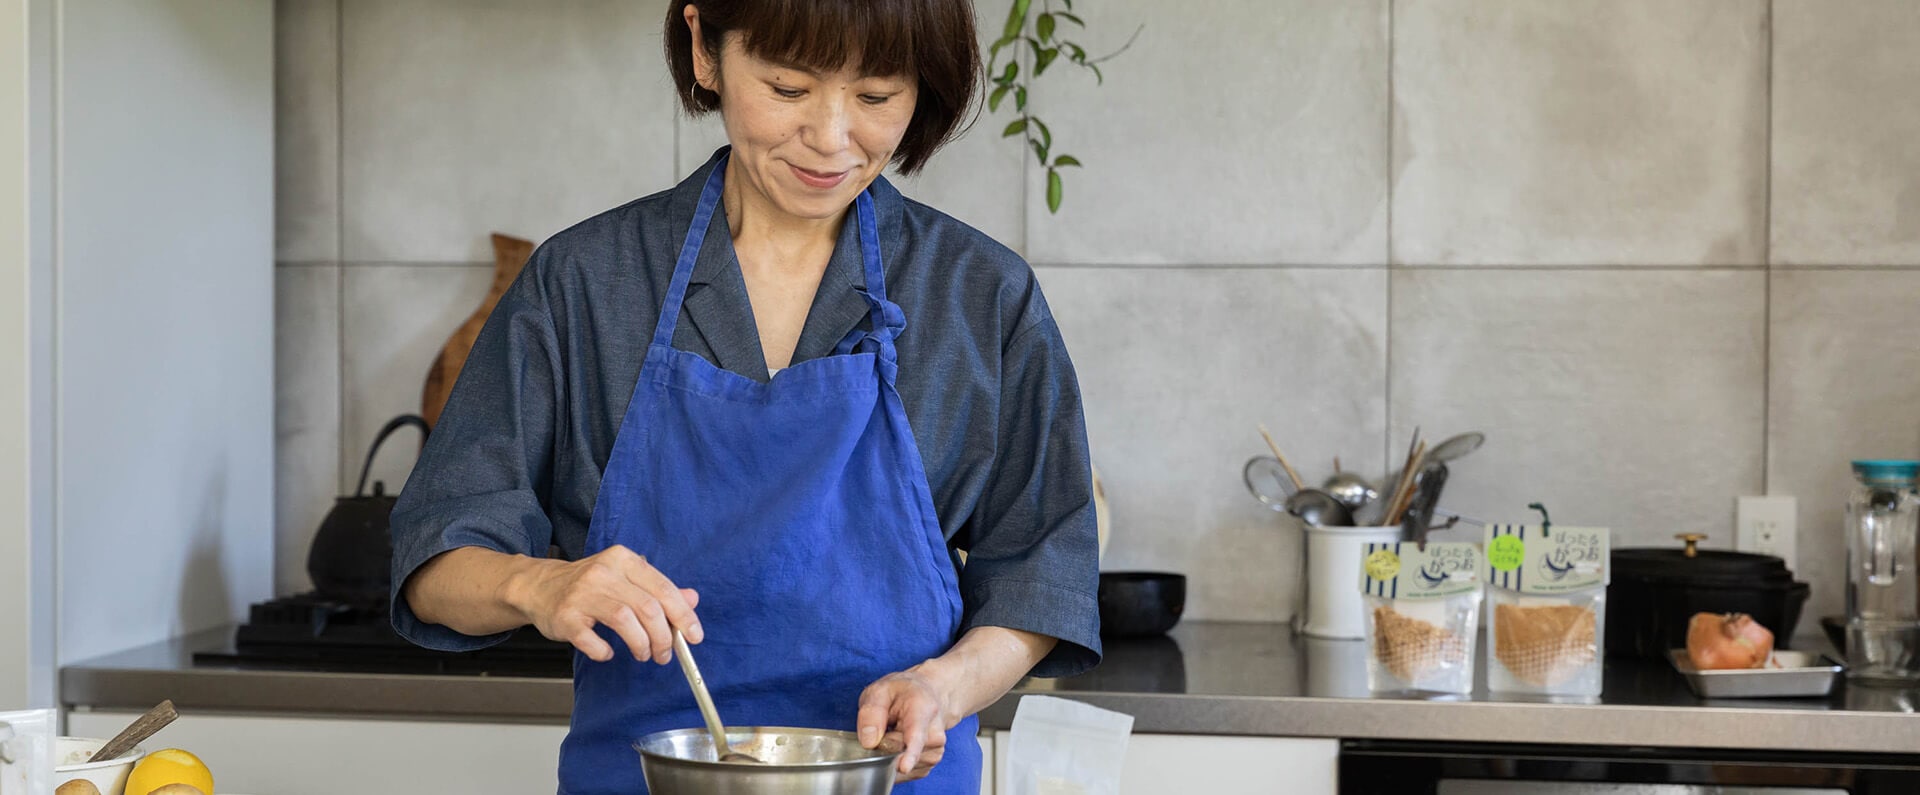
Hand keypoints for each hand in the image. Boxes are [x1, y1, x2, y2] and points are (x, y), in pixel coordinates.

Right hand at [507, 545, 700, 663]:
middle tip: (665, 654)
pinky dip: (605, 651)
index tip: (694, 636)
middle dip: (663, 637)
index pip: (663, 588)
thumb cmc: (589, 585)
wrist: (539, 586)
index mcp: (623, 560)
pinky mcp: (565, 617)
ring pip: (624, 620)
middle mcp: (603, 572)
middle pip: (647, 607)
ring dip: (641, 644)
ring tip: (644, 654)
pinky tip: (608, 652)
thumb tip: (692, 599)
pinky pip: (592, 640)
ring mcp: (582, 594)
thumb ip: (658, 588)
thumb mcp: (625, 578)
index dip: (683, 615)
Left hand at [857, 668, 952, 781]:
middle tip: (884, 726)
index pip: (917, 736)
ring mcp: (934, 753)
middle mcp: (934, 734)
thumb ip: (871, 713)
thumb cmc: (903, 693)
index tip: (903, 767)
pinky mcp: (928, 765)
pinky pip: (901, 773)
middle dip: (882, 746)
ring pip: (897, 765)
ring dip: (887, 754)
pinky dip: (893, 762)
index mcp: (923, 710)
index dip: (909, 754)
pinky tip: (898, 745)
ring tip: (894, 732)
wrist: (928, 696)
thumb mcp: (880, 691)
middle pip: (898, 753)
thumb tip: (869, 743)